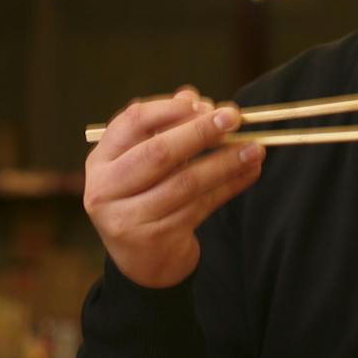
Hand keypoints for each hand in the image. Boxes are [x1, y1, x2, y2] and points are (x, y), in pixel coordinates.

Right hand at [84, 87, 264, 287]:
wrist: (143, 261)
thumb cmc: (147, 196)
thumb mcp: (147, 161)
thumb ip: (167, 128)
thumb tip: (191, 95)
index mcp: (102, 160)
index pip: (133, 122)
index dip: (171, 109)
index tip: (205, 103)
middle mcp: (106, 189)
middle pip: (159, 152)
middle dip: (201, 132)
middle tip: (234, 118)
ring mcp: (128, 218)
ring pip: (186, 183)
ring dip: (226, 162)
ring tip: (255, 148)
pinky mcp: (155, 240)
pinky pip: (201, 206)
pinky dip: (230, 186)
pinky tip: (250, 172)